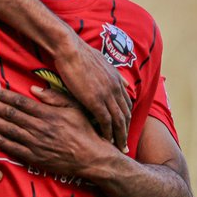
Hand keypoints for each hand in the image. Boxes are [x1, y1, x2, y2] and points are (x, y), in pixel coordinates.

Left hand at [0, 86, 113, 177]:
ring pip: (9, 130)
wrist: (92, 157)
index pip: (21, 102)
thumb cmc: (84, 130)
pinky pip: (14, 148)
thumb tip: (33, 88)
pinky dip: (0, 141)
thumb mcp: (74, 107)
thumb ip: (54, 97)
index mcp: (48, 113)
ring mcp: (36, 143)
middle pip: (10, 114)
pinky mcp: (35, 158)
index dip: (4, 95)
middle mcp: (40, 127)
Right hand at [56, 35, 131, 150]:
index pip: (126, 104)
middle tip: (125, 145)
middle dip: (126, 130)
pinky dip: (108, 133)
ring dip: (120, 136)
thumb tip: (122, 81)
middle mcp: (116, 88)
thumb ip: (112, 74)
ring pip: (119, 121)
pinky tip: (107, 141)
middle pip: (126, 114)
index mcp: (116, 80)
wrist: (69, 49)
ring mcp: (107, 95)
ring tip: (119, 148)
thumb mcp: (101, 61)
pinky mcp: (96, 100)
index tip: (124, 128)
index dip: (126, 117)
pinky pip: (106, 121)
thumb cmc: (79, 53)